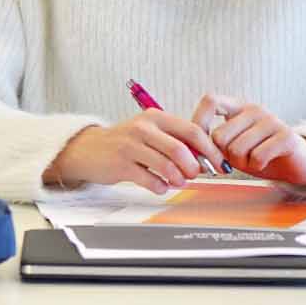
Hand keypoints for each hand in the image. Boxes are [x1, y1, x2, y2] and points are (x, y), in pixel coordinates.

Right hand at [45, 110, 225, 193]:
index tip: (218, 163)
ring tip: (178, 182)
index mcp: (155, 117)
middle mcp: (142, 128)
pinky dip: (161, 187)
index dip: (210, 149)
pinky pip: (150, 180)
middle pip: (181, 149)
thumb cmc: (123, 142)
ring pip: (167, 166)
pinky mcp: (120, 164)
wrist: (87, 149)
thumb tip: (205, 157)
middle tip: (195, 174)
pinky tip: (160, 186)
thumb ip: (175, 140)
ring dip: (179, 179)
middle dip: (194, 166)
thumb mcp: (149, 132)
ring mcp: (130, 146)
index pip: (192, 131)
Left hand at [192, 93, 305, 186]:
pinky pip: (258, 156)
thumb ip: (211, 142)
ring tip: (250, 160)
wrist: (296, 162)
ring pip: (237, 149)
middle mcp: (254, 109)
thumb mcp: (230, 145)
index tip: (200, 144)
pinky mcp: (287, 137)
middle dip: (221, 156)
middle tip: (232, 160)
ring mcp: (272, 121)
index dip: (199, 122)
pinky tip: (263, 163)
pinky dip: (256, 166)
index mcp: (238, 107)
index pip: (210, 100)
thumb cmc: (257, 153)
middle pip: (219, 135)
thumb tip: (188, 149)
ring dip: (240, 163)